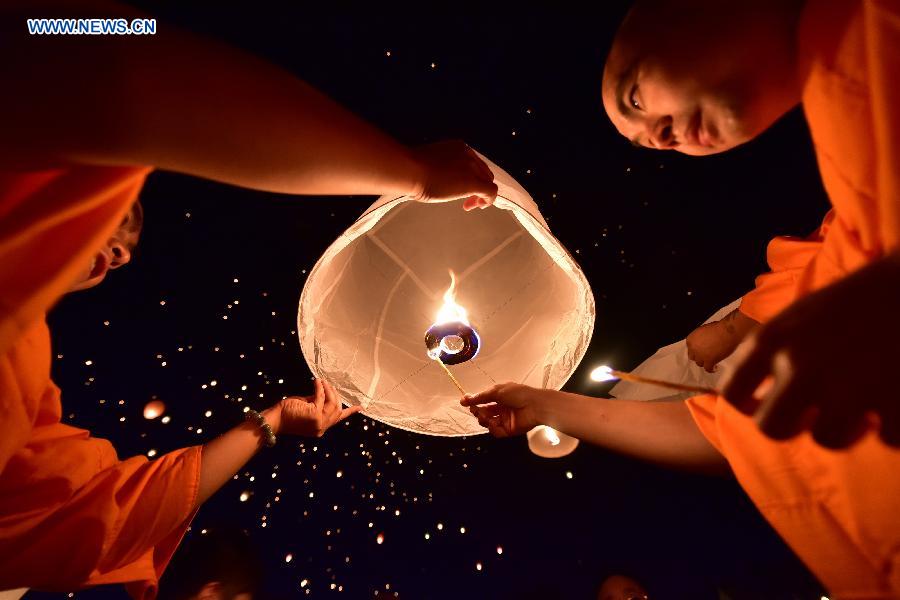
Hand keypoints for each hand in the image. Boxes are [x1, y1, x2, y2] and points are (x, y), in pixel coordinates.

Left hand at [278, 379, 360, 436]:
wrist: (275, 420)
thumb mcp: (306, 408)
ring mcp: (319, 423)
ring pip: (332, 403)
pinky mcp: (314, 415)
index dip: (351, 412)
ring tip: (322, 382)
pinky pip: (321, 398)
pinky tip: (317, 382)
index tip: (362, 407)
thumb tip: (324, 392)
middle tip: (328, 385)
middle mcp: (322, 428)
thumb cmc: (287, 414)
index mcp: (320, 428)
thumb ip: (317, 402)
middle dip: (335, 395)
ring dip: (329, 390)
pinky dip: (320, 388)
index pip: (339, 419)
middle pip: (338, 409)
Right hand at [410, 140, 497, 210]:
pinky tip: (480, 206)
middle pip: (483, 171)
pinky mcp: (473, 182)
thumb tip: (441, 179)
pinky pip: (490, 191)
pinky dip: (489, 199)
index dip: (471, 175)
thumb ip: (441, 168)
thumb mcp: (430, 163)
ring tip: (471, 205)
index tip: (459, 186)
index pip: (473, 162)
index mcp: (458, 147)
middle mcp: (468, 155)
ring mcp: (472, 168)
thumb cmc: (411, 168)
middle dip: (478, 186)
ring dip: (481, 194)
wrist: (410, 170)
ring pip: (487, 181)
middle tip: (467, 200)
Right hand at [460, 383, 545, 436]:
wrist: (535, 406)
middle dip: (478, 412)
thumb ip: (480, 397)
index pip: (483, 401)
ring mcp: (505, 420)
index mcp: (500, 397)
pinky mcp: (509, 431)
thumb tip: (464, 399)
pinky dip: (493, 429)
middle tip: (477, 411)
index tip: (464, 402)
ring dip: (484, 420)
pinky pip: (496, 432)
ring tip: (487, 417)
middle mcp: (501, 409)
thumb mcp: (497, 391)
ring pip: (488, 423)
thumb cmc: (518, 394)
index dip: (474, 402)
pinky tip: (494, 424)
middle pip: (483, 413)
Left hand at [686, 309, 757, 371]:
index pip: (690, 348)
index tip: (702, 351)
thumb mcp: (704, 331)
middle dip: (699, 357)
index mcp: (690, 339)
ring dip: (705, 363)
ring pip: (700, 363)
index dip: (696, 350)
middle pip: (693, 357)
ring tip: (712, 362)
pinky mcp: (709, 361)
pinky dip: (711, 369)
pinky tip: (716, 368)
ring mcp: (700, 355)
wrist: (728, 331)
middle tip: (706, 357)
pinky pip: (708, 369)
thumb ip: (700, 339)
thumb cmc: (718, 328)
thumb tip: (703, 345)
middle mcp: (693, 348)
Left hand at [722, 253, 899, 448]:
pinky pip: (886, 438)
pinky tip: (896, 402)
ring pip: (826, 439)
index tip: (763, 405)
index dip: (747, 405)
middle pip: (771, 428)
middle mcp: (801, 365)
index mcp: (774, 339)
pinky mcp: (895, 402)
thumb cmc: (856, 300)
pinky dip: (893, 426)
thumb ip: (771, 354)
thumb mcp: (799, 315)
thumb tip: (750, 398)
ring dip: (844, 429)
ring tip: (862, 411)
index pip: (732, 392)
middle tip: (813, 417)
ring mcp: (846, 386)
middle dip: (792, 426)